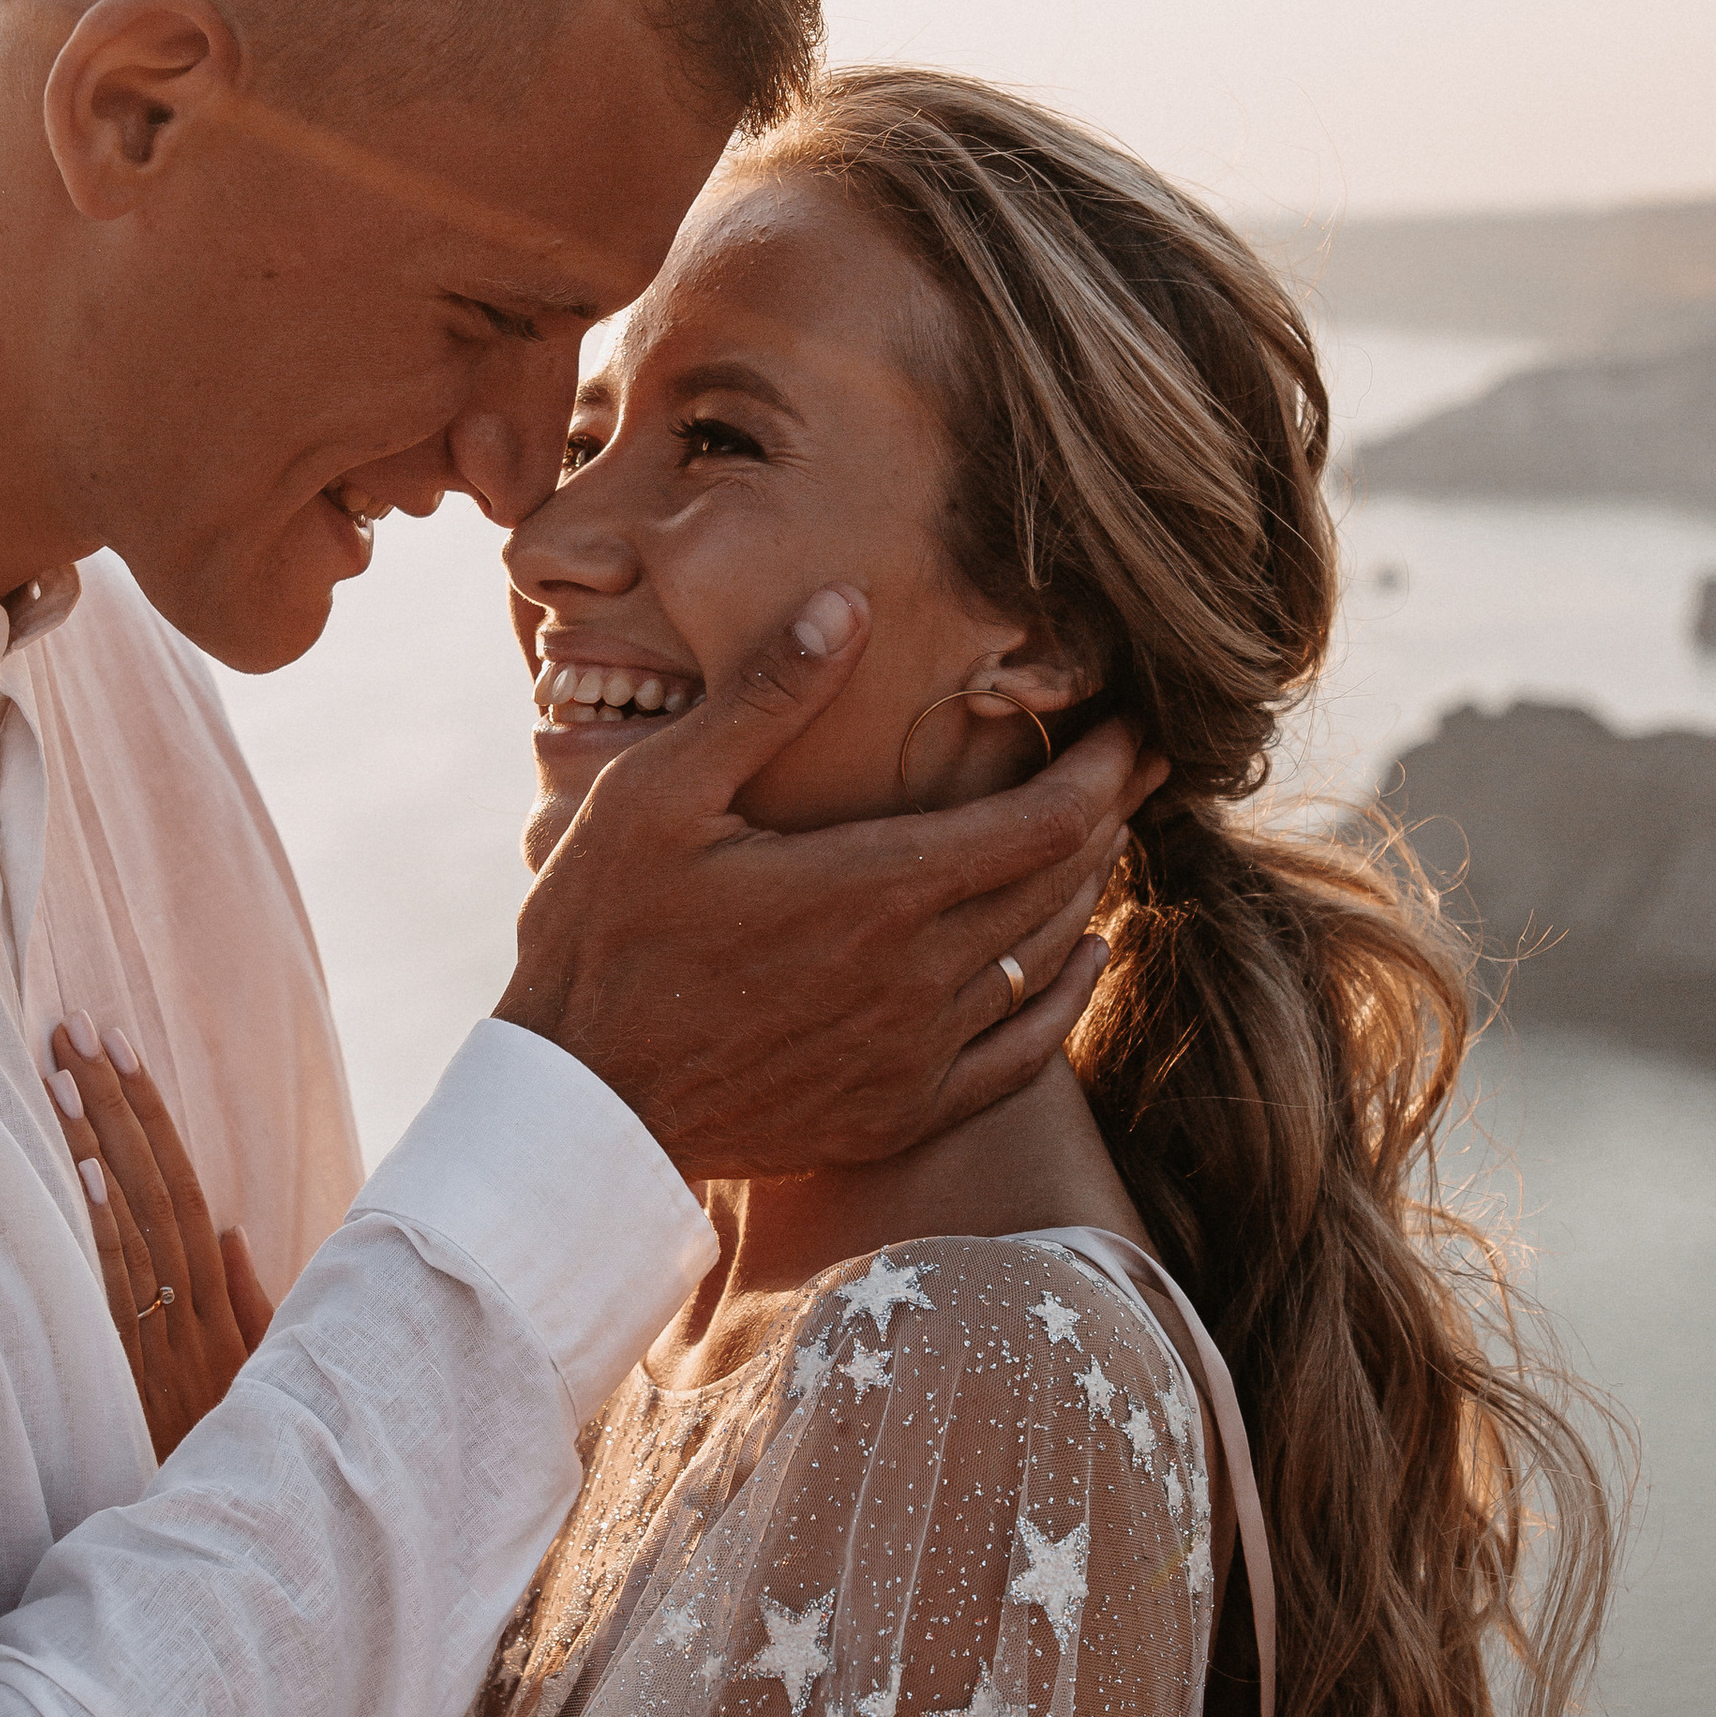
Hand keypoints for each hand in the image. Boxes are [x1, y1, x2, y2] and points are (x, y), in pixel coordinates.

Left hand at [45, 1020, 274, 1457]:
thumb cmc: (245, 1449)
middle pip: (153, 1183)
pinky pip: (119, 1288)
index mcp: (224, 1298)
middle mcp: (195, 1306)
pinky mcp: (131, 1373)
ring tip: (58, 1070)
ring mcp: (163, 1336)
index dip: (151, 1114)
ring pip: (130, 1221)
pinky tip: (80, 1170)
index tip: (118, 1048)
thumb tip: (226, 1228)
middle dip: (115, 1101)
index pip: (182, 1183)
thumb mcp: (263, 1371)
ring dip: (94, 1141)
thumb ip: (251, 1299)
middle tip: (75, 1026)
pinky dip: (102, 1227)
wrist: (241, 1533)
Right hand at [493, 586, 1161, 1175]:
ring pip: (1045, 958)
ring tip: (1104, 833)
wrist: (580, 1111)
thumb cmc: (601, 939)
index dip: (1105, 767)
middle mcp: (918, 975)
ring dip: (1086, 889)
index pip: (1047, 819)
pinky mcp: (897, 1113)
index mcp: (875, 887)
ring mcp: (915, 1054)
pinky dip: (1065, 995)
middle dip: (1109, 812)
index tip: (1133, 725)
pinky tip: (1081, 957)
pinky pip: (1022, 1055)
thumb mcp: (660, 794)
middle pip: (1061, 881)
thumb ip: (766, 699)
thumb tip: (848, 603)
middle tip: (1135, 763)